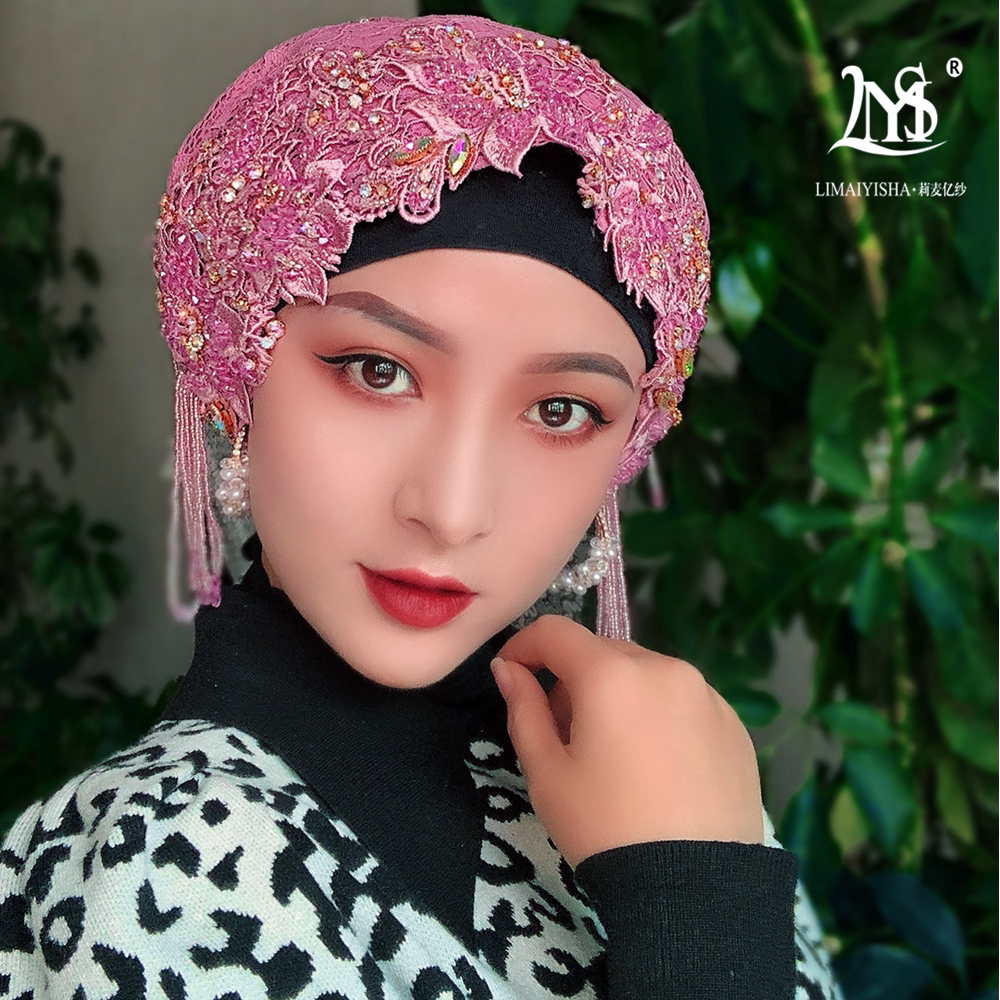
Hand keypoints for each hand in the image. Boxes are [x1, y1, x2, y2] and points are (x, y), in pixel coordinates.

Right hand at [491, 615, 763, 866]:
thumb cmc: (605, 828)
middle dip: (573, 679)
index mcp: (612, 674)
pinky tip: (658, 767)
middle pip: (603, 652)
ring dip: (619, 695)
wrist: (694, 890)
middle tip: (563, 733)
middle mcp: (664, 667)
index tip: (511, 676)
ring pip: (645, 673)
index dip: (525, 648)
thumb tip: (508, 669)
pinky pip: (682, 700)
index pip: (556, 632)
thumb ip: (523, 709)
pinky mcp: (733, 722)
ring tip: (615, 754)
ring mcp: (705, 693)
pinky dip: (659, 715)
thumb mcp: (547, 774)